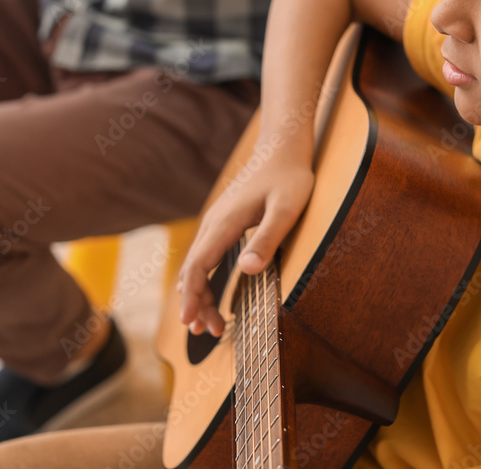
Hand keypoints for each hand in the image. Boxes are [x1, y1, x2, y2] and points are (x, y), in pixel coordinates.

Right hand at [178, 153, 314, 336]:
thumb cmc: (289, 177)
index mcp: (224, 223)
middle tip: (210, 333)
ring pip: (197, 263)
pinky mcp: (223, 221)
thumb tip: (246, 270)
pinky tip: (209, 291)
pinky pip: (205, 255)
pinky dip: (203, 278)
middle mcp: (213, 223)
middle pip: (193, 270)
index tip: (191, 323)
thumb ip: (267, 239)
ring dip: (198, 293)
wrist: (282, 147)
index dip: (193, 297)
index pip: (198, 267)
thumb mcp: (286, 209)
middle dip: (196, 303)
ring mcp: (216, 221)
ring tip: (207, 322)